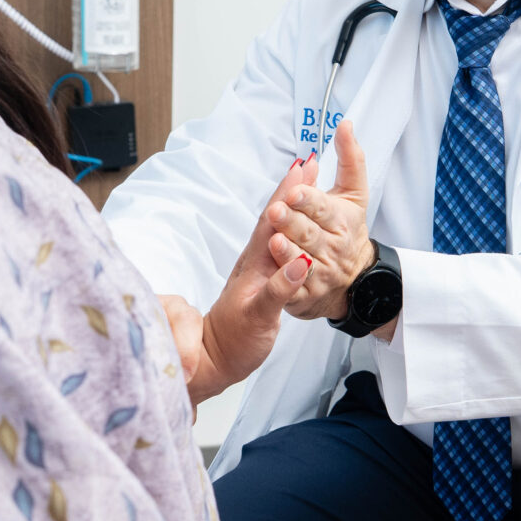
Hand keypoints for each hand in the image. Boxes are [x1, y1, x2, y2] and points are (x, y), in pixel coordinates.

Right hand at [161, 157, 315, 405]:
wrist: (215, 356)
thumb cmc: (238, 323)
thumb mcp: (260, 289)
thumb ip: (272, 261)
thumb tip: (285, 235)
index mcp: (255, 260)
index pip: (272, 220)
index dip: (287, 191)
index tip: (303, 165)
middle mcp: (252, 268)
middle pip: (270, 225)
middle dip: (287, 194)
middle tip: (306, 164)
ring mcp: (253, 288)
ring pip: (269, 251)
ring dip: (283, 224)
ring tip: (300, 198)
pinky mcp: (256, 314)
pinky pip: (272, 294)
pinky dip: (285, 278)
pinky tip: (301, 262)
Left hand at [267, 121, 377, 322]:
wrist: (355, 281)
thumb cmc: (347, 231)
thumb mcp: (354, 195)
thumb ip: (350, 159)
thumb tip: (344, 125)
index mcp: (341, 221)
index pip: (323, 207)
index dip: (308, 199)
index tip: (295, 190)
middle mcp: (333, 247)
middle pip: (309, 232)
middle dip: (292, 221)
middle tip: (276, 210)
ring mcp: (320, 273)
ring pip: (301, 261)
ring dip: (287, 251)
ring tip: (274, 239)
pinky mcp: (307, 295)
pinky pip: (295, 289)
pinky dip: (286, 282)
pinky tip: (277, 272)